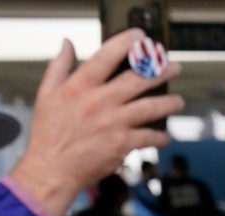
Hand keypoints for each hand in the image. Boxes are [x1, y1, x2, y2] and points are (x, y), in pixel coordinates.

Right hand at [4, 32, 181, 215]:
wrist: (51, 169)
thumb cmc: (49, 134)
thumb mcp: (46, 94)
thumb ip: (59, 67)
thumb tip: (67, 44)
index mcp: (79, 86)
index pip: (106, 56)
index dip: (126, 43)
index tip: (140, 38)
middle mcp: (99, 101)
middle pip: (138, 79)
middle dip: (161, 71)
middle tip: (174, 67)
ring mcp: (113, 122)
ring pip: (151, 106)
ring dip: (169, 103)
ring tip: (178, 102)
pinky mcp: (122, 144)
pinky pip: (150, 136)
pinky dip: (161, 136)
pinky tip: (165, 136)